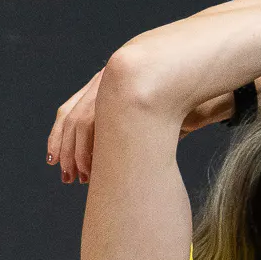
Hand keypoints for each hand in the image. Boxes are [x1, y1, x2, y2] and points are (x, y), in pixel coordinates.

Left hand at [48, 66, 238, 184]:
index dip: (59, 138)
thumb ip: (126, 132)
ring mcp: (115, 87)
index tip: (56, 162)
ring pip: (81, 122)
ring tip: (81, 176)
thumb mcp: (147, 121)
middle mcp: (105, 82)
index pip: (69, 110)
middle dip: (64, 151)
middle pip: (69, 117)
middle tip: (66, 175)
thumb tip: (110, 160)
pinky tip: (95, 168)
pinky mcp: (126, 97)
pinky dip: (93, 150)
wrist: (204, 92)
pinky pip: (98, 124)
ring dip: (77, 154)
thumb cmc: (180, 107)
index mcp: (105, 85)